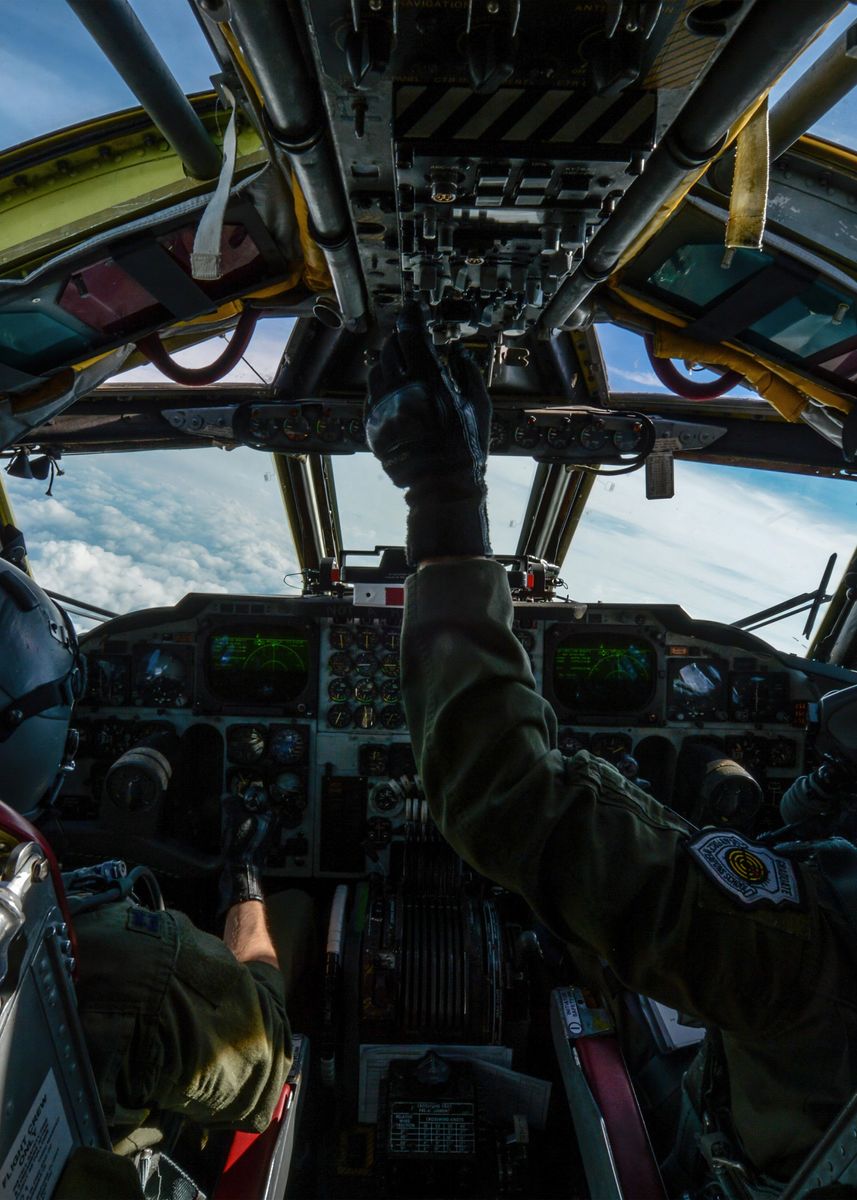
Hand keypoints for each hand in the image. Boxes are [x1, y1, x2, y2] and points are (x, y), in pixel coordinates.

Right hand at [218, 790, 275, 914]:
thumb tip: (227, 796)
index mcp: (270, 818)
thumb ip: (232, 804)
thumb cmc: (243, 846)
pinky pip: (238, 835)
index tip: (232, 797)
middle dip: (237, 811)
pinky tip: (227, 839)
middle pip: (249, 811)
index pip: (257, 799)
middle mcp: (267, 828)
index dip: (243, 798)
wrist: (240, 873)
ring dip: (233, 824)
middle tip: (228, 813)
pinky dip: (231, 834)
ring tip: (228, 829)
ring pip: (242, 823)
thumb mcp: (236, 818)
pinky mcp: (248, 848)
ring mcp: (258, 839)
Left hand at [365, 304, 491, 564]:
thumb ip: (468, 371)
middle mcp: (401, 389)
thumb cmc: (466, 447)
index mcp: (429, 381)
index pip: (413, 335)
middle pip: (391, 348)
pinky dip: (381, 387)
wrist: (441, 486)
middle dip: (401, 340)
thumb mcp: (479, 406)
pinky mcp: (373, 425)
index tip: (413, 308)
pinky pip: (371, 395)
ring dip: (388, 362)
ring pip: (376, 370)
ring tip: (402, 368)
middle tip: (411, 340)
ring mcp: (383, 408)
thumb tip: (456, 349)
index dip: (412, 316)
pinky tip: (395, 393)